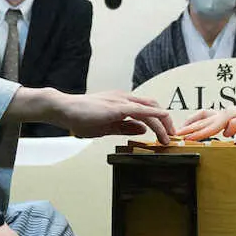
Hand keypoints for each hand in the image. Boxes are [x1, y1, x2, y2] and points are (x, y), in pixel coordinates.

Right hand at [55, 91, 174, 143]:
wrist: (64, 109)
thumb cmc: (80, 117)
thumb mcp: (107, 126)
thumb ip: (125, 128)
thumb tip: (143, 130)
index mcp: (121, 102)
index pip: (147, 108)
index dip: (159, 120)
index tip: (165, 134)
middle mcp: (124, 98)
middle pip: (153, 106)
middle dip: (166, 122)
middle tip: (171, 136)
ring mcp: (121, 100)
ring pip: (150, 109)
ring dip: (162, 123)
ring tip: (167, 137)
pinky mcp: (117, 107)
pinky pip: (141, 110)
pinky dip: (155, 115)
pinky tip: (163, 121)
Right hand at [177, 104, 235, 141]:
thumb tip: (226, 131)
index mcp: (229, 116)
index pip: (210, 127)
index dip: (198, 134)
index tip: (187, 139)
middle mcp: (224, 113)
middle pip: (202, 122)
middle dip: (188, 129)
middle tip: (175, 135)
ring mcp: (224, 114)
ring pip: (203, 117)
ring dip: (191, 123)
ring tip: (181, 130)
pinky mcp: (226, 116)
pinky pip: (209, 118)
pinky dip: (199, 121)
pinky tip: (197, 126)